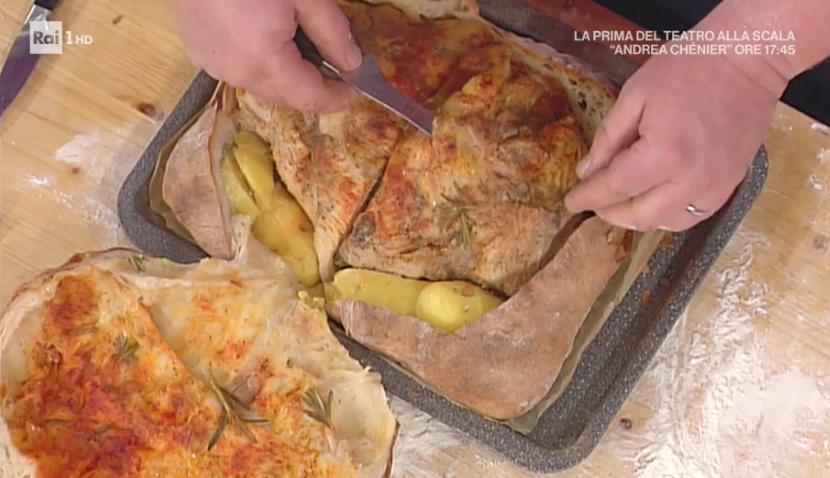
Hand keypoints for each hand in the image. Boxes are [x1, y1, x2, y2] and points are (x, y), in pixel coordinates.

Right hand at [173, 0, 361, 112]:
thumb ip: (332, 32)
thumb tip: (351, 63)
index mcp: (264, 59)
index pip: (309, 99)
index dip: (336, 99)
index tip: (355, 90)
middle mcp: (236, 73)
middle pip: (285, 98)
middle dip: (311, 88)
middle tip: (332, 65)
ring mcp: (213, 66)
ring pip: (261, 86)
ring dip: (284, 76)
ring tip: (297, 44)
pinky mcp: (198, 54)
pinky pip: (238, 71)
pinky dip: (258, 64)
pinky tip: (264, 35)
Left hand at [564, 45, 784, 231]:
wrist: (748, 59)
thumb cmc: (689, 68)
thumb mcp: (635, 95)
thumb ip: (608, 138)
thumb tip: (587, 171)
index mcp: (664, 154)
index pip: (614, 188)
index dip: (588, 197)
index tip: (571, 201)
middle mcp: (691, 179)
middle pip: (639, 216)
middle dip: (609, 212)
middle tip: (594, 200)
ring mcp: (715, 186)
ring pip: (666, 224)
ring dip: (638, 218)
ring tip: (621, 201)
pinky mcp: (730, 185)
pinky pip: (694, 215)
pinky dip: (668, 215)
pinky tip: (653, 200)